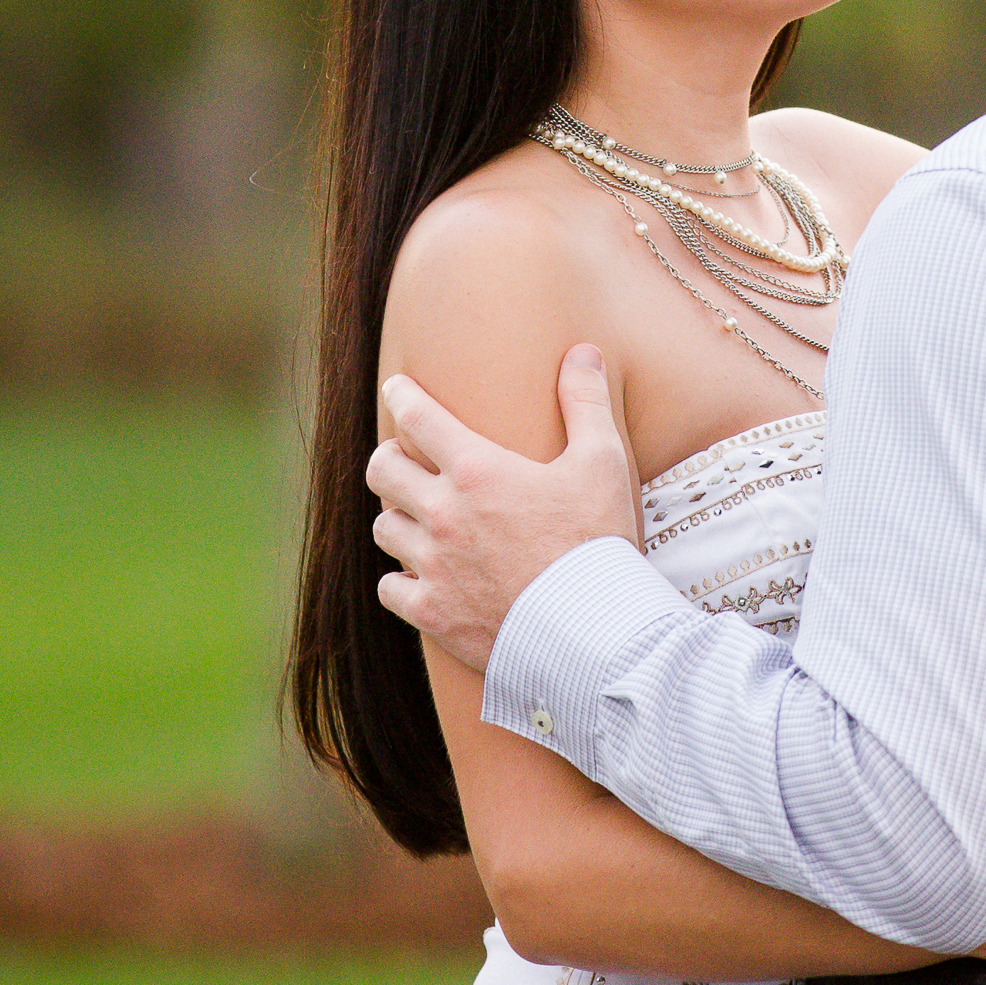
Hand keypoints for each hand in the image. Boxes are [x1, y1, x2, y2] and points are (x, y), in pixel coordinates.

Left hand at [365, 344, 646, 675]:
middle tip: (403, 459)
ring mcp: (433, 565)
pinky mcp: (432, 613)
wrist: (598, 633)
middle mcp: (442, 513)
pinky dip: (400, 580)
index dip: (402, 396)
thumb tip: (583, 350)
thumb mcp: (604, 464)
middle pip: (382, 469)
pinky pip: (389, 586)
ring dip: (397, 518)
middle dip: (389, 458)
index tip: (396, 388)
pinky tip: (418, 576)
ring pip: (384, 527)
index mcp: (477, 470)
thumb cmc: (602, 544)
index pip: (416, 417)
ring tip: (414, 517)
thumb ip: (586, 403)